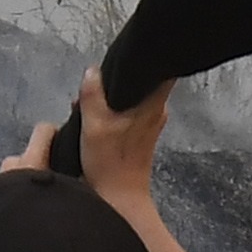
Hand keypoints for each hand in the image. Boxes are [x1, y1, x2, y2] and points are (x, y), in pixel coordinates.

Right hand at [33, 64, 163, 205]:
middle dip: (119, 77)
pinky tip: (96, 115)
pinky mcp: (142, 134)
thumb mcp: (93, 125)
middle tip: (97, 80)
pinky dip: (114, 109)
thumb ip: (92, 95)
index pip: (161, 69)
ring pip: (134, 96)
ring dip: (114, 95)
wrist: (119, 198)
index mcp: (153, 103)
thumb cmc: (109, 163)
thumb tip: (92, 70)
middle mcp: (157, 110)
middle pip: (143, 81)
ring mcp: (151, 122)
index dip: (147, 58)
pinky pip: (129, 110)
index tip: (129, 53)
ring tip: (91, 98)